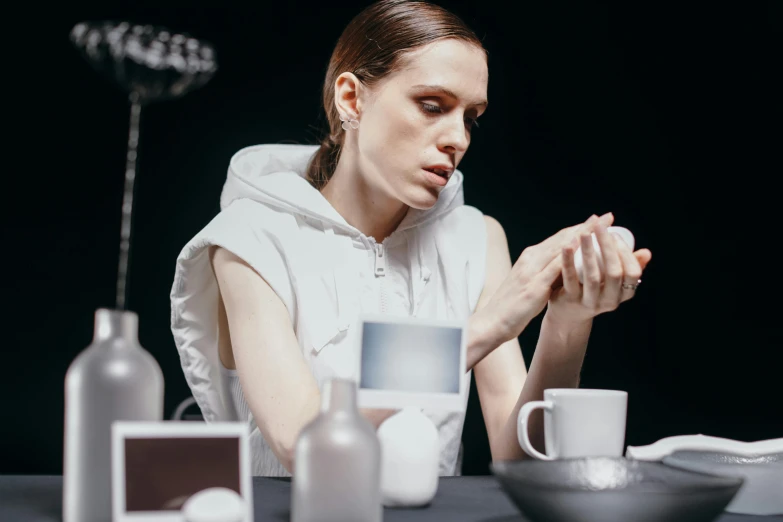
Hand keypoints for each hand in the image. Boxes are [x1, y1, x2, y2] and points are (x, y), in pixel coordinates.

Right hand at [482, 213, 614, 345]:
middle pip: (562, 238)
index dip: (579, 228)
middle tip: (606, 216)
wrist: (491, 321)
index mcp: (530, 258)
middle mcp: (530, 259)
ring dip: (581, 235)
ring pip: (560, 248)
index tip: (597, 221)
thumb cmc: (511, 306)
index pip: (558, 239)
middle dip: (585, 226)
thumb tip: (568, 269)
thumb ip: (547, 275)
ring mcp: (531, 271)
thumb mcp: (531, 285)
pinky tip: (581, 248)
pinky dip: (568, 255)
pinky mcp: (534, 286)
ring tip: (600, 226)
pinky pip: (554, 268)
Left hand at [547, 215, 652, 324]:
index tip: (614, 234)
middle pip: (614, 273)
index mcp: (624, 294)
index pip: (632, 273)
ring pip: (592, 277)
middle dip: (608, 247)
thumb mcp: (614, 283)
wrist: (568, 316)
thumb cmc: (594, 292)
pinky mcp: (570, 300)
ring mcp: (590, 302)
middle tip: (600, 227)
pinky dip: (568, 261)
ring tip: (584, 233)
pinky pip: (570, 279)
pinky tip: (567, 245)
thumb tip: (646, 252)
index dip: (626, 252)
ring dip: (589, 252)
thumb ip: (629, 268)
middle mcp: (610, 301)